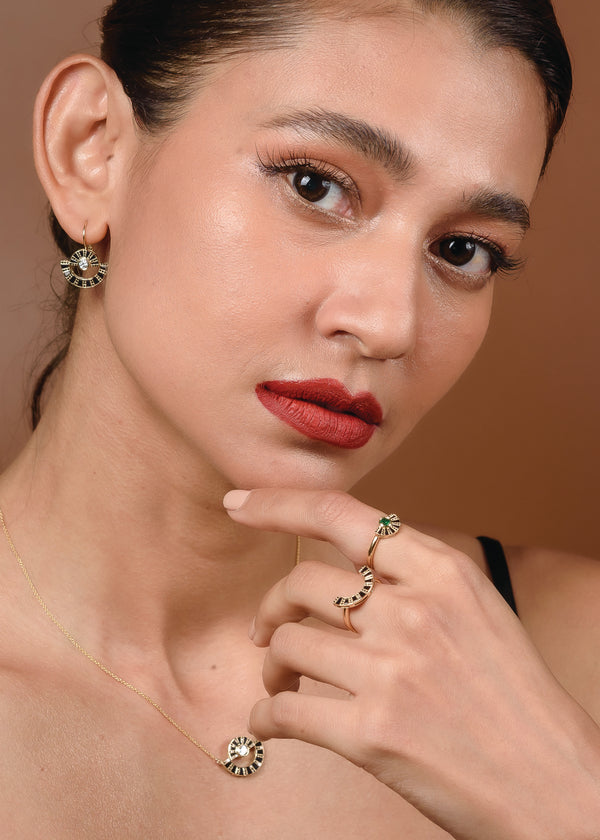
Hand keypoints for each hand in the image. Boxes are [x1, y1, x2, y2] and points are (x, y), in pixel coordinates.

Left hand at [224, 488, 599, 839]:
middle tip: (266, 634)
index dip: (277, 504)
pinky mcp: (372, 733)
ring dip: (270, 668)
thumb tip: (345, 567)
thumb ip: (415, 578)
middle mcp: (414, 609)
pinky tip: (274, 723)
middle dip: (271, 608)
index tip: (239, 505)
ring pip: (285, 644)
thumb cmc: (512, 697)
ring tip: (281, 686)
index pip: (339, 514)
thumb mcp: (476, 609)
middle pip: (300, 583)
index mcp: (442, 571)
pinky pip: (284, 712)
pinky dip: (266, 717)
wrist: (556, 785)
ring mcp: (392, 670)